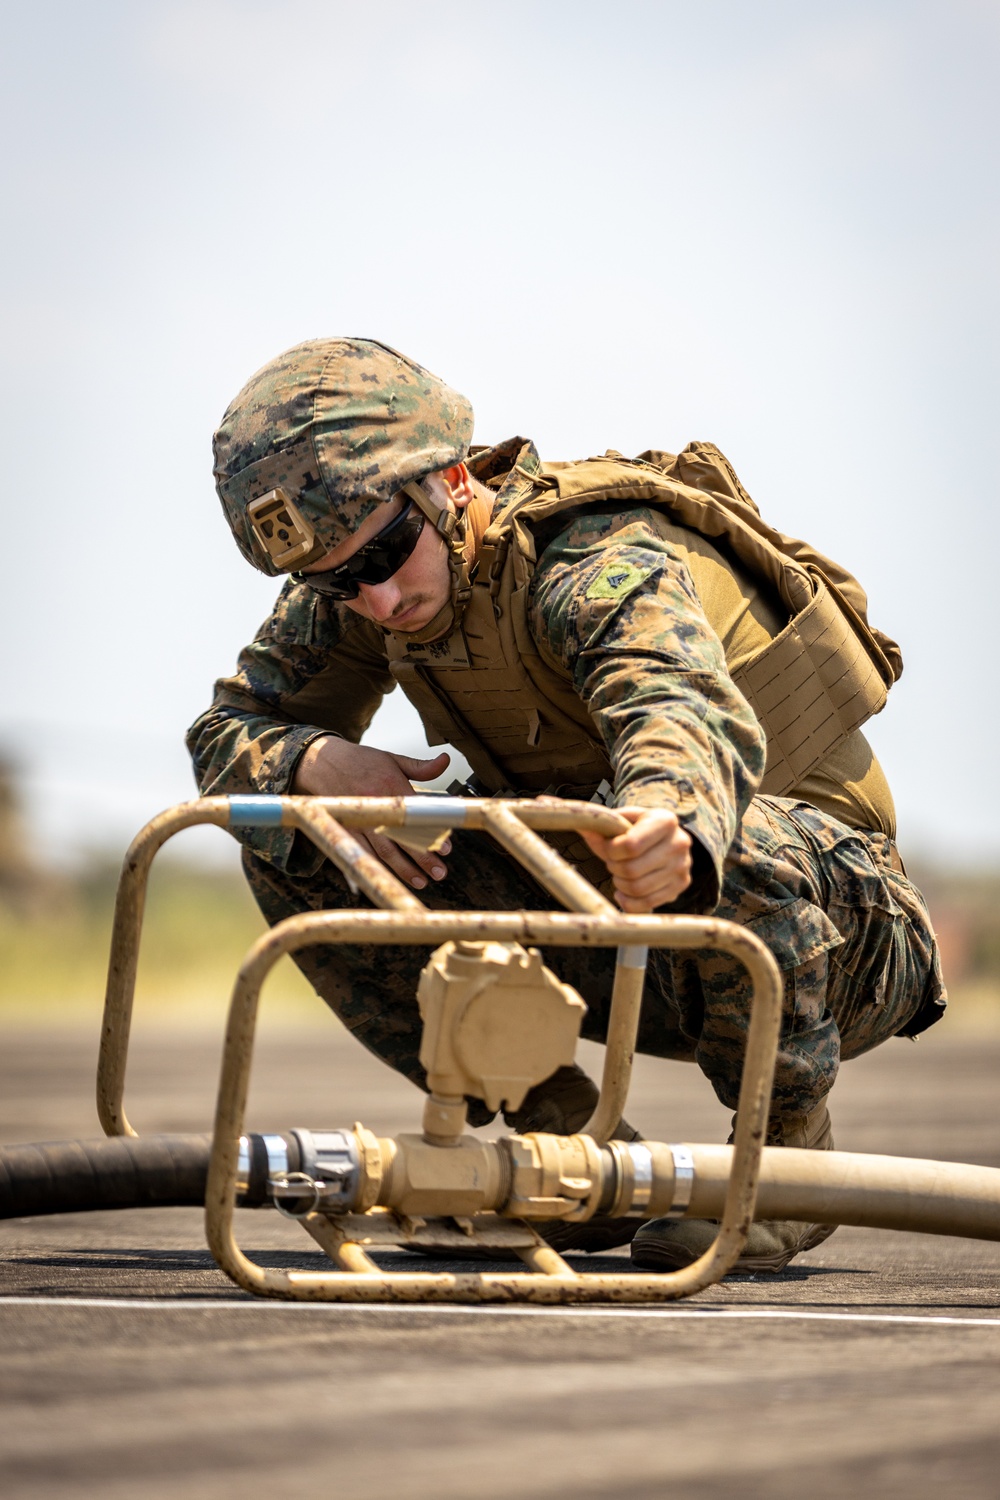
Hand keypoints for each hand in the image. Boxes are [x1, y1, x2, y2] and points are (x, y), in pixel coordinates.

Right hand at [292, 736, 451, 890]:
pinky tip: (387, 879)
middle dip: (422, 858)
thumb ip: (421, 767)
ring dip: (402, 869)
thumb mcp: (392, 759)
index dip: (431, 833)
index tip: (446, 848)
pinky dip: (376, 867)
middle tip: (439, 872)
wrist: (322, 762)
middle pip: (401, 838)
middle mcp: (375, 806)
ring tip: (421, 881)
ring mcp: (359, 821)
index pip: (415, 814)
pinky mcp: (346, 830)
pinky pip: (362, 853)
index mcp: (390, 786)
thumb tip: (445, 761)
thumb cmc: (361, 762)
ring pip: (382, 851)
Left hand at [579, 807, 691, 912]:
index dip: (610, 850)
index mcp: (665, 821)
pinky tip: (623, 891)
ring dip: (620, 884)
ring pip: (638, 888)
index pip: (631, 845)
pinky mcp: (681, 885)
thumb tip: (582, 826)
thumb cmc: (637, 829)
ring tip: (619, 874)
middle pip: (632, 869)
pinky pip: (646, 904)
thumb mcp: (622, 821)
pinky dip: (628, 901)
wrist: (664, 839)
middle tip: (613, 862)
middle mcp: (679, 843)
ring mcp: (682, 867)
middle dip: (614, 867)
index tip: (607, 848)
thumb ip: (602, 825)